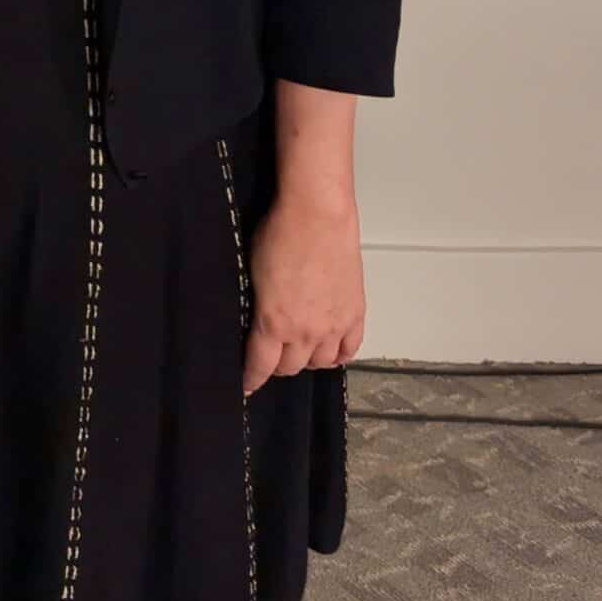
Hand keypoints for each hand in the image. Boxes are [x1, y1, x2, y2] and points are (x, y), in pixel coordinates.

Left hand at [243, 192, 363, 395]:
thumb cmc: (280, 234)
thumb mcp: (252, 273)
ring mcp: (335, 325)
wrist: (318, 215)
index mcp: (274, 323)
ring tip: (297, 349)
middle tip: (269, 357)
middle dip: (276, 366)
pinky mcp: (356, 314)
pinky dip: (338, 355)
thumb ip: (255, 305)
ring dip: (306, 360)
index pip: (260, 366)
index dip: (251, 379)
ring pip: (320, 362)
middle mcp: (307, 332)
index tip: (245, 385)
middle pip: (290, 367)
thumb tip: (253, 320)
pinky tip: (328, 350)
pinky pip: (349, 350)